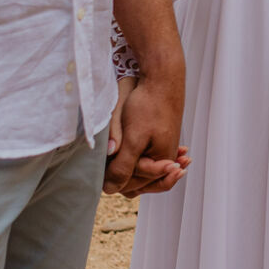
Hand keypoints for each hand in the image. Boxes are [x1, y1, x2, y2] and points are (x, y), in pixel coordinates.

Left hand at [103, 73, 187, 197]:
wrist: (163, 78)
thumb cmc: (149, 106)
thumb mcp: (133, 138)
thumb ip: (123, 166)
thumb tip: (109, 190)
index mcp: (162, 162)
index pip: (132, 185)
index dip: (115, 178)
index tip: (103, 164)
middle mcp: (165, 159)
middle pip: (137, 180)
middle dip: (122, 175)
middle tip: (107, 160)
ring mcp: (162, 149)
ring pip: (139, 169)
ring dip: (127, 167)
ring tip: (113, 157)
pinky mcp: (157, 139)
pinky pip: (144, 156)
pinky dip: (134, 156)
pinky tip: (123, 151)